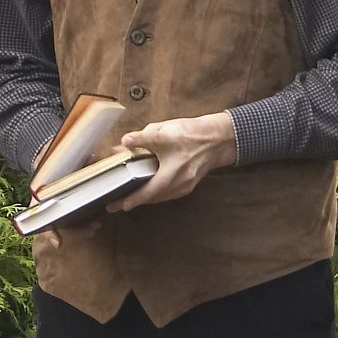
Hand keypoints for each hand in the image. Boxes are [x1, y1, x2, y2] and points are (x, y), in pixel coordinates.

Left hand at [108, 112, 236, 210]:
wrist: (218, 138)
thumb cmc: (193, 134)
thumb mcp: (163, 131)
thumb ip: (142, 137)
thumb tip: (124, 142)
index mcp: (172, 173)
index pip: (147, 191)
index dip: (132, 199)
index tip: (119, 205)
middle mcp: (179, 184)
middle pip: (153, 198)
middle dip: (135, 201)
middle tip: (118, 204)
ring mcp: (185, 186)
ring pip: (161, 196)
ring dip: (146, 197)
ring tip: (130, 197)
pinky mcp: (189, 184)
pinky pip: (168, 193)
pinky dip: (156, 192)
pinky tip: (149, 187)